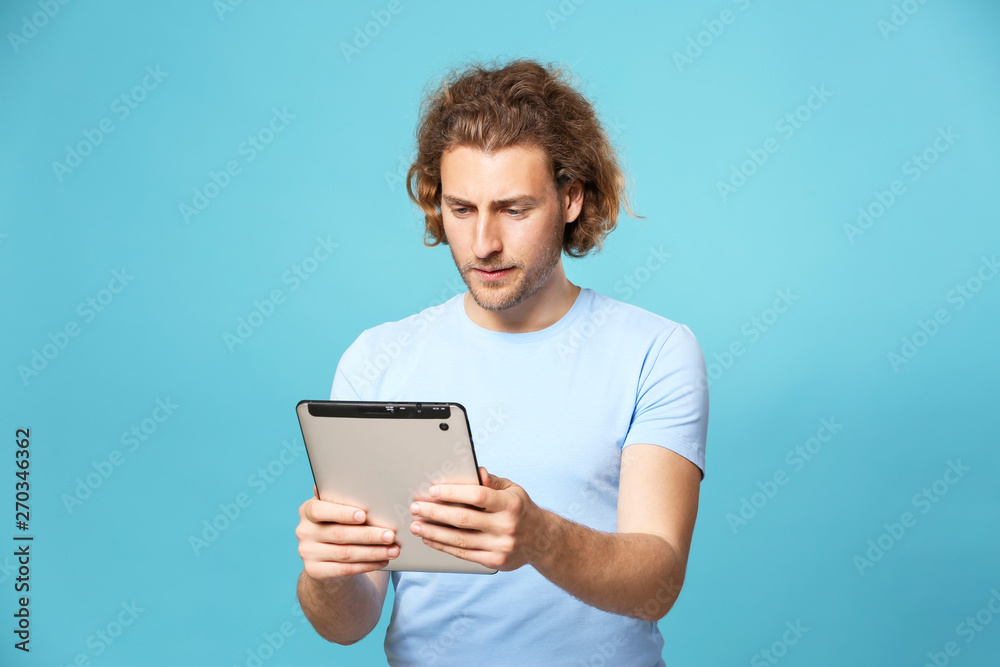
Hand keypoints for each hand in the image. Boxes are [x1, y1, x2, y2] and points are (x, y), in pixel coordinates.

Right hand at [296, 485, 399, 580]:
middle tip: (390, 535)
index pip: (320, 510)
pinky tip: (383, 561)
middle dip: (368, 535)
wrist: (325, 557)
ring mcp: (307, 553)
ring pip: (345, 553)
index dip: (342, 513)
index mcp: (307, 510)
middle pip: (339, 534)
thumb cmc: (339, 524)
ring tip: (393, 550)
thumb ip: (345, 500)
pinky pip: (345, 569)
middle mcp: (304, 531)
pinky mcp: (314, 571)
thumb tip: (366, 487)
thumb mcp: (338, 510)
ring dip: (373, 552)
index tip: (363, 515)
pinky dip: (367, 565)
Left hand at [409, 467, 547, 570]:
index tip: (432, 490)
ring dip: (433, 532)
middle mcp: (506, 526)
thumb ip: (492, 482)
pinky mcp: (494, 561)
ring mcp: (500, 546)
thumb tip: (475, 472)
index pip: (478, 496)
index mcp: (510, 504)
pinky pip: (463, 554)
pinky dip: (443, 546)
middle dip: (435, 513)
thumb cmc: (520, 509)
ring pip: (459, 539)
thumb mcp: (512, 490)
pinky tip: (430, 539)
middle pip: (463, 519)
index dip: (453, 493)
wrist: (541, 540)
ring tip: (416, 525)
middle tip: (416, 508)